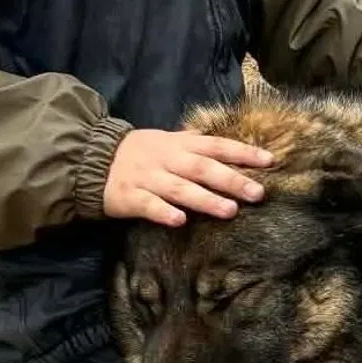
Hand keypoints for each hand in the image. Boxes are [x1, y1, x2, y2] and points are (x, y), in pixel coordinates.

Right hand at [103, 129, 273, 226]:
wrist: (92, 158)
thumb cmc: (140, 153)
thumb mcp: (169, 142)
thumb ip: (197, 146)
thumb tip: (233, 148)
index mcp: (179, 144)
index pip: (216, 146)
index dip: (242, 152)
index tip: (269, 161)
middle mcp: (167, 159)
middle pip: (203, 168)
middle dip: (231, 180)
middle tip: (257, 193)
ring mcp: (148, 178)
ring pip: (180, 188)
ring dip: (206, 199)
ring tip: (230, 211)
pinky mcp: (130, 196)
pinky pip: (149, 205)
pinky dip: (164, 212)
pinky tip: (180, 221)